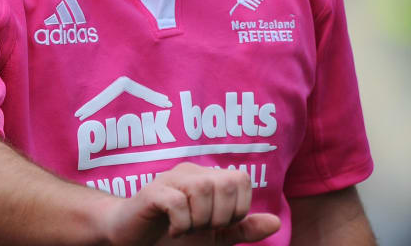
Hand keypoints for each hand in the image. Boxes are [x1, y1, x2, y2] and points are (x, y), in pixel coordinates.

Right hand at [102, 163, 280, 245]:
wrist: (134, 238)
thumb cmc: (173, 234)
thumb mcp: (214, 235)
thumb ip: (242, 228)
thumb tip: (277, 222)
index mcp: (207, 178)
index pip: (240, 179)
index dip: (238, 208)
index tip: (219, 223)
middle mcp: (189, 172)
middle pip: (223, 181)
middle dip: (220, 214)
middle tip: (203, 227)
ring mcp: (169, 180)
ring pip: (203, 188)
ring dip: (199, 219)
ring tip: (187, 228)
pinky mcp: (151, 193)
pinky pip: (177, 202)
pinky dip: (182, 223)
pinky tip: (174, 230)